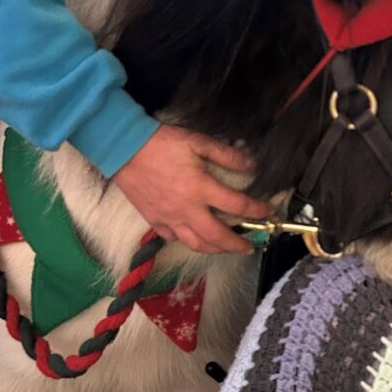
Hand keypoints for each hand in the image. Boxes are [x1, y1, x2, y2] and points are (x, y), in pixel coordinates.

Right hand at [114, 124, 271, 253]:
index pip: (237, 205)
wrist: (124, 149)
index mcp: (201, 188)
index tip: (267, 212)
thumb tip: (252, 165)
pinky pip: (174, 238)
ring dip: (215, 249)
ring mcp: (169, 218)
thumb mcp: (198, 141)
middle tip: (249, 246)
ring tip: (226, 248)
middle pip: (217, 236)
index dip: (256, 211)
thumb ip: (226, 155)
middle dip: (237, 244)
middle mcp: (187, 209)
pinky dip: (187, 241)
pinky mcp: (154, 221)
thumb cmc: (162, 143)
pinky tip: (194, 237)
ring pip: (196, 244)